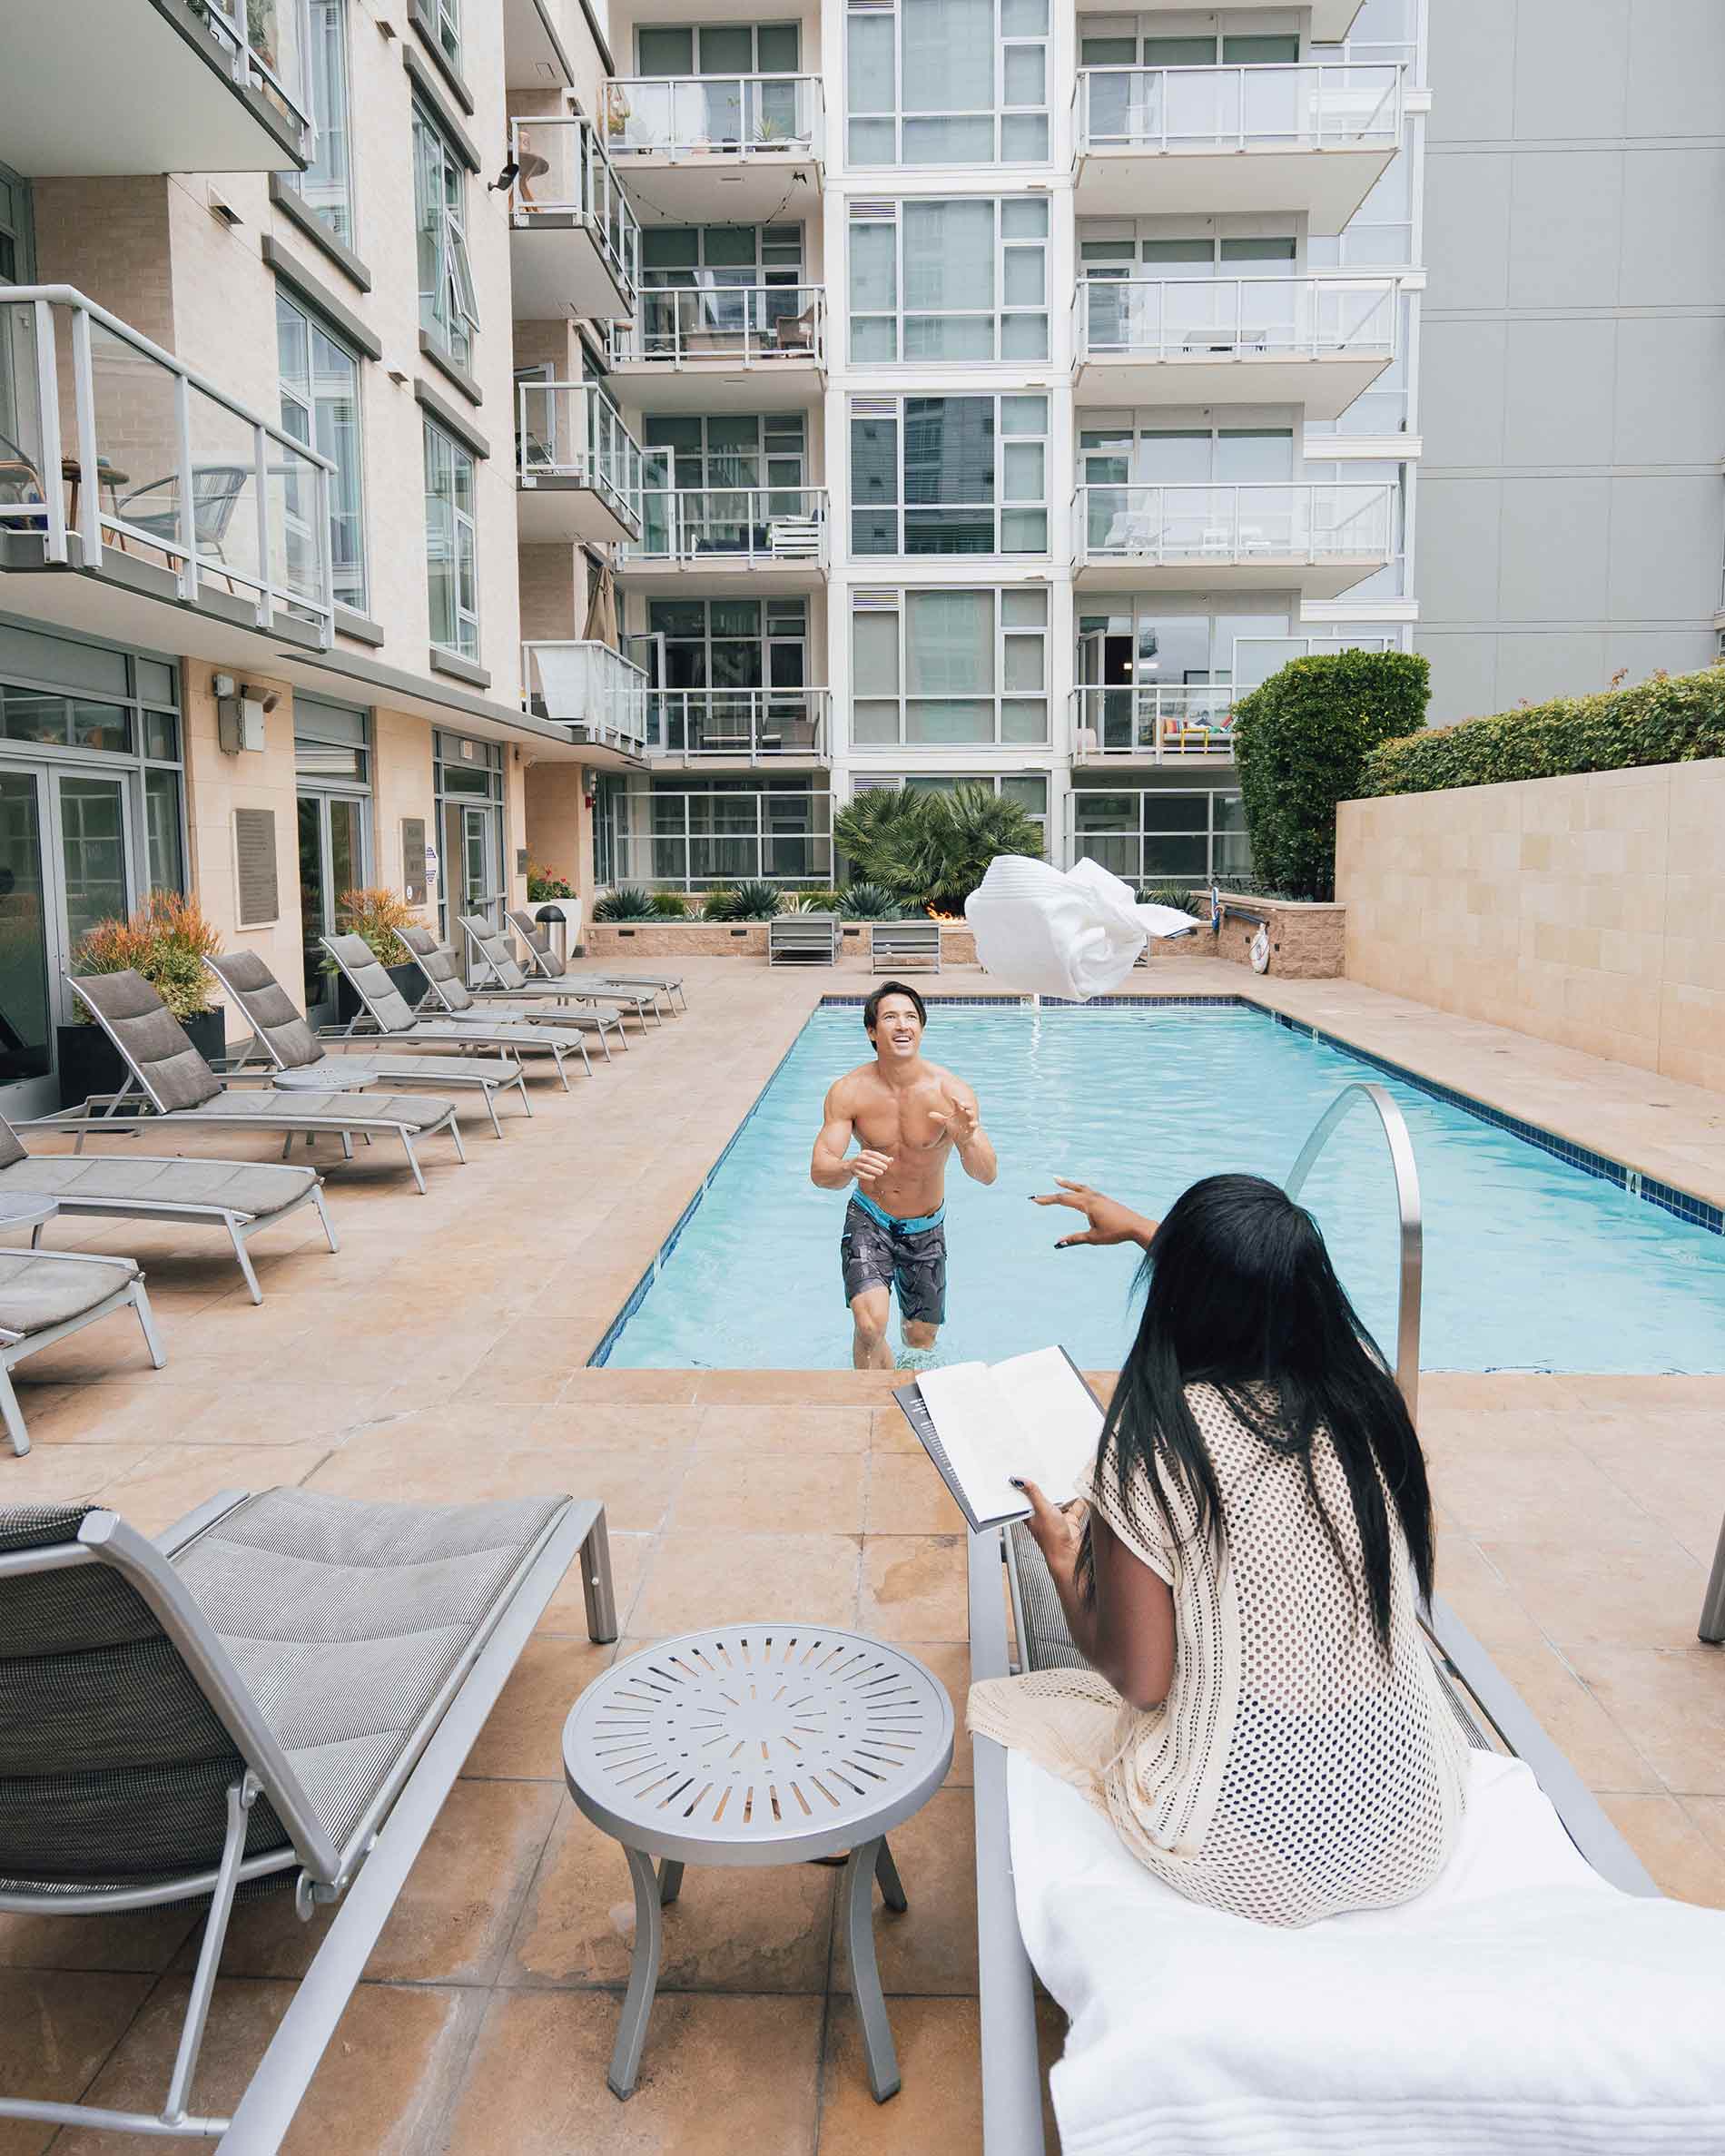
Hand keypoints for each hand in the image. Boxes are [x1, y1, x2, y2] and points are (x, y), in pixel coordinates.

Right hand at [852, 1148, 894, 1184]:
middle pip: (869, 1160)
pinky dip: (867, 1176)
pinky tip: (873, 1178)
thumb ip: (883, 1159)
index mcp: (865, 1152)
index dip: (881, 1157)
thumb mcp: (873, 1159)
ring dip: (873, 1170)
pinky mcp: (854, 1171)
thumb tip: (891, 1159)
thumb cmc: (866, 1162)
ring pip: (865, 1167)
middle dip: (878, 1164)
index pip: (874, 1154)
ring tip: (881, 1173)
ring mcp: (856, 1164)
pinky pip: (860, 1174)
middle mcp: (860, 1157)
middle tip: (886, 1168)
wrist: (850, 1166)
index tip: (888, 1161)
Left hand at [929, 1089, 978, 1145]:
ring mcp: (969, 1120)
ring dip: (970, 1113)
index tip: (952, 1097)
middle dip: (965, 1104)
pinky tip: (970, 1125)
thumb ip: (939, 1118)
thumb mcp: (946, 1122)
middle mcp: (965, 1114)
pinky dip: (973, 1124)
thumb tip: (929, 1114)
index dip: (955, 1100)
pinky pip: (974, 1125)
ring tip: (966, 1112)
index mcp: (959, 1111)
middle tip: (961, 1103)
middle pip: (967, 1106)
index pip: (957, 1103)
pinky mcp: (972, 1127)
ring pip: (971, 1114)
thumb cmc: (955, 1127)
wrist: (962, 1137)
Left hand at [1014, 1479, 1086, 1582]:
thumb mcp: (1041, 1510)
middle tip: (1045, 1471)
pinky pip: (1075, 1506)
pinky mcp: (1070, 1518)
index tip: (1023, 1470)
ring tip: (1064, 1480)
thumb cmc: (1051, 1539)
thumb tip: (1021, 1481)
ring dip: (1063, 1493)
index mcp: (1029, 1514)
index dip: (1023, 1485)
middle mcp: (1042, 1514)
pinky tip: (1080, 1493)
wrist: (1071, 1553)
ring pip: (1060, 1499)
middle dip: (1046, 1486)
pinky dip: (1078, 1501)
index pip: (1024, 1496)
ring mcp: (1057, 1516)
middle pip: (1043, 1495)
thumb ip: (1033, 1494)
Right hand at [1030, 1179, 1154, 1250]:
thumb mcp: (1093, 1238)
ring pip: (1079, 1187)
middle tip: (1037, 1196)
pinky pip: (1087, 1190)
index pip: (1062, 1199)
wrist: (1136, 1226)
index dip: (1047, 1199)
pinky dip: (1078, 1188)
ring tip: (1056, 1179)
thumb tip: (1058, 1243)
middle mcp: (1092, 1197)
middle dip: (1051, 1195)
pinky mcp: (1104, 1199)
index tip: (1034, 1200)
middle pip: (1067, 1193)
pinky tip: (1077, 1190)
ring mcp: (1099, 1197)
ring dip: (1066, 1184)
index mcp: (1087, 1204)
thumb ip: (1075, 1238)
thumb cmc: (1116, 1233)